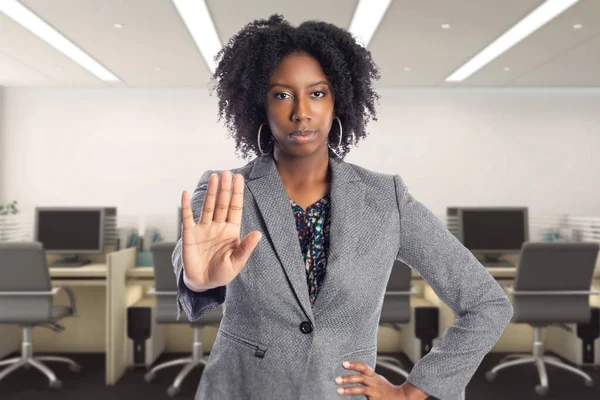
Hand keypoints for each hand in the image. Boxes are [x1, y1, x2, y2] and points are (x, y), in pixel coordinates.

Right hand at [181, 170, 262, 291]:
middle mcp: (218, 226)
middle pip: (222, 203)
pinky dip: (186, 206)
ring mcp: (203, 228)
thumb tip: (258, 234)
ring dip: (210, 192)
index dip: (237, 193)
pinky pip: (187, 218)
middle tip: (226, 172)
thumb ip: (246, 248)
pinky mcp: (190, 234)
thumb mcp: (237, 262)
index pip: (235, 208)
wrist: (203, 283)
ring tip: (213, 177)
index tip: (239, 178)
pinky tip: (185, 194)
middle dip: (225, 188)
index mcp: (231, 231)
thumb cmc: (222, 273)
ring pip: (208, 207)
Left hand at [335, 360, 406, 398]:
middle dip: (348, 378)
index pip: (364, 367)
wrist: (399, 397)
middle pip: (361, 378)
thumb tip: (350, 370)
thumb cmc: (383, 388)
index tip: (343, 363)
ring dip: (349, 390)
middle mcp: (374, 383)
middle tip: (336, 379)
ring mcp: (375, 392)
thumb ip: (366, 375)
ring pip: (362, 390)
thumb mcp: (376, 379)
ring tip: (339, 391)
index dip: (354, 364)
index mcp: (374, 376)